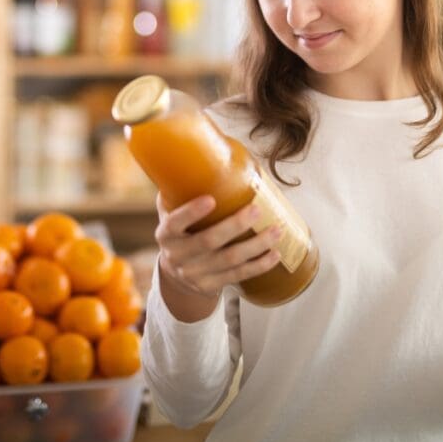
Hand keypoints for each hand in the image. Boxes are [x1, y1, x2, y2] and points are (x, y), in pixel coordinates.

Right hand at [154, 193, 280, 319]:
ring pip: (229, 260)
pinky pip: (238, 276)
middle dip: (235, 226)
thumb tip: (206, 154)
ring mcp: (194, 274)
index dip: (192, 213)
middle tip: (256, 210)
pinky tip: (275, 254)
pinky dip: (259, 265)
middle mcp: (177, 255)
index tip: (211, 199)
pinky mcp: (210, 286)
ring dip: (255, 246)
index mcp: (166, 234)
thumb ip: (182, 192)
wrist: (176, 274)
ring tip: (276, 230)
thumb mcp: (174, 214)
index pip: (175, 222)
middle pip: (208, 241)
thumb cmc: (182, 232)